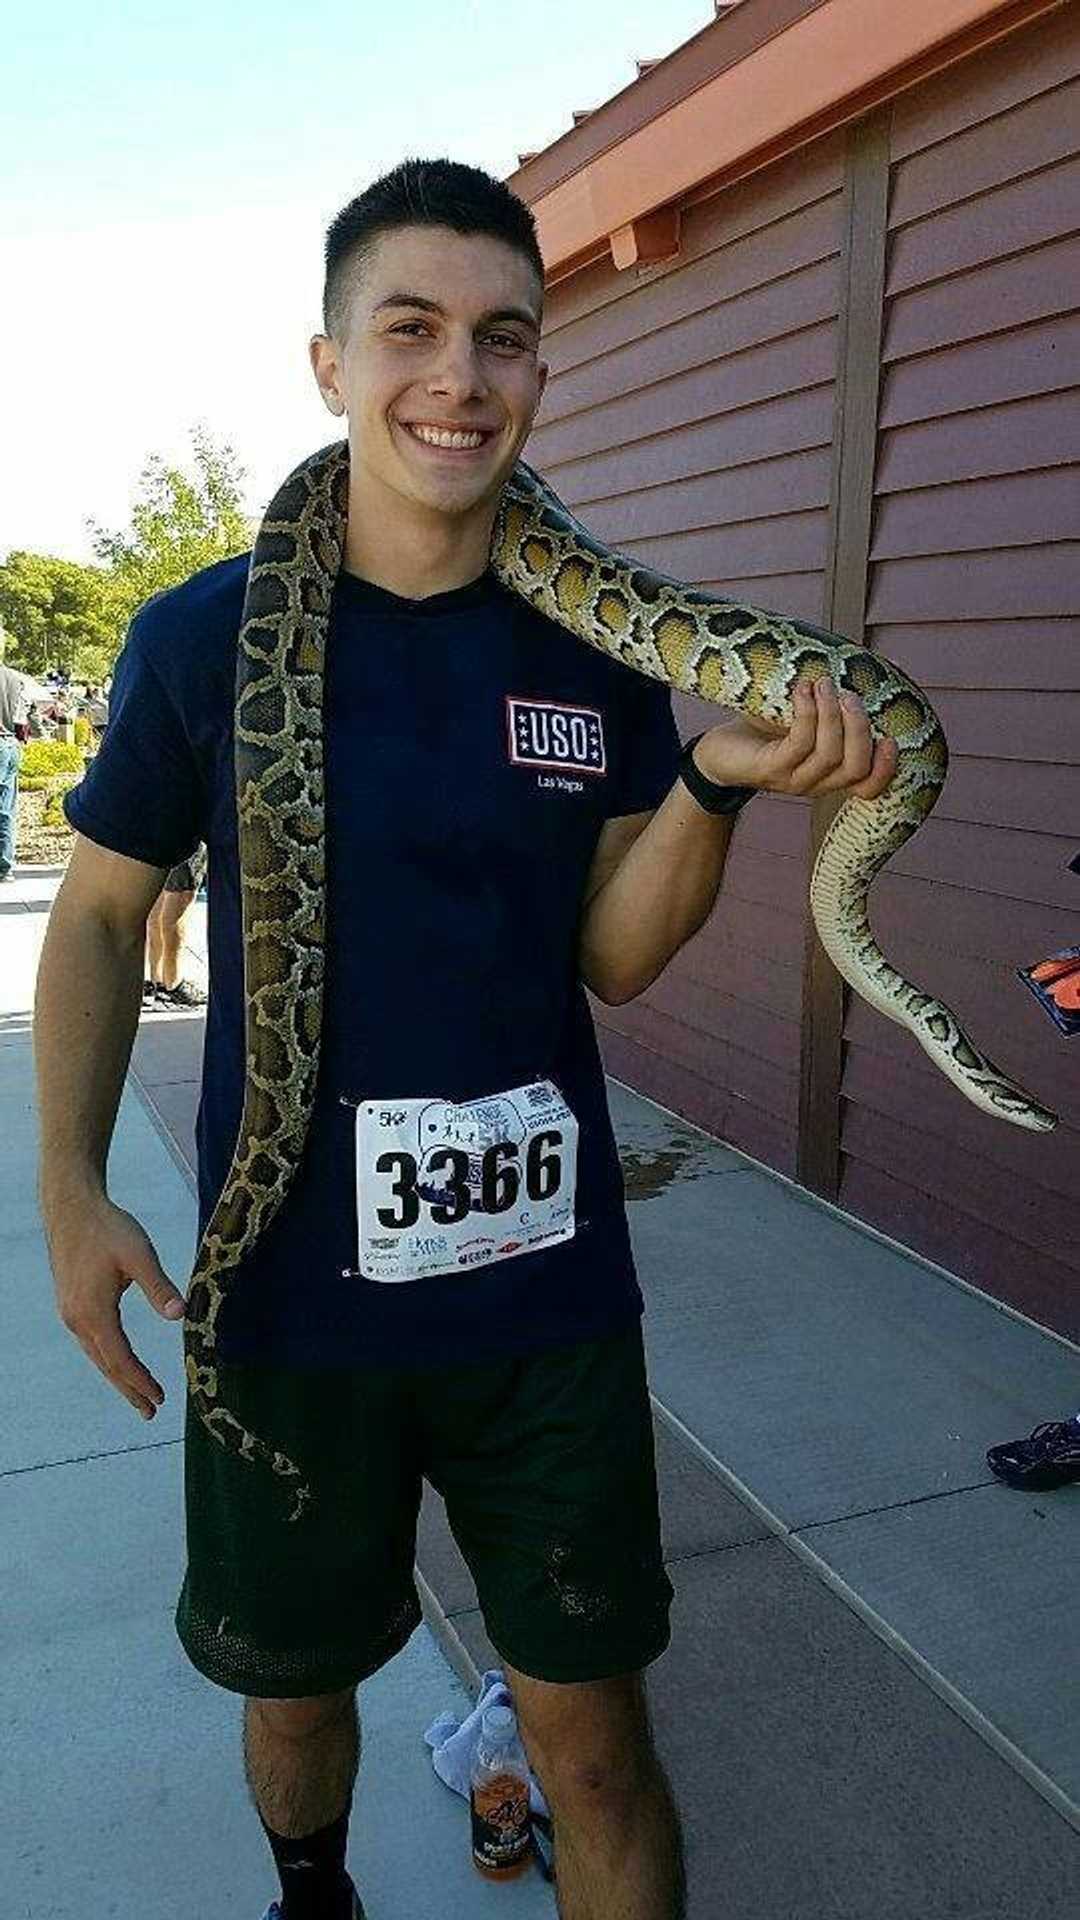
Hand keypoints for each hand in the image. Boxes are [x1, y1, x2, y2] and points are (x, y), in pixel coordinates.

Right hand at [46, 1190, 186, 1420]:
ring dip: (118, 1376)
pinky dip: (108, 1358)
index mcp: (94, 1312)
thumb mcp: (139, 1254)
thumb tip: (180, 1316)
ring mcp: (71, 1312)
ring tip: (138, 1394)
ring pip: (97, 1355)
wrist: (72, 1207)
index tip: (159, 1399)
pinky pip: (92, 1342)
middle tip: (151, 1411)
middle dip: (129, 1389)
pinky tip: (119, 1361)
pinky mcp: (72, 1304)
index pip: (120, 1359)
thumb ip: (159, 1286)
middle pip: (106, 1365)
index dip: (140, 1381)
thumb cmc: (108, 1228)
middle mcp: (77, 1319)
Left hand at [693, 677, 897, 799]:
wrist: (719, 750)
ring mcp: (793, 779)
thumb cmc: (767, 729)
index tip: (892, 738)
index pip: (868, 787)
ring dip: (831, 715)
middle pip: (854, 768)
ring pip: (828, 755)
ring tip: (823, 684)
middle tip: (849, 694)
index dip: (886, 768)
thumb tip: (884, 664)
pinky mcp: (770, 769)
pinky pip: (798, 744)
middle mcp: (816, 783)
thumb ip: (838, 701)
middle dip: (859, 728)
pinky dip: (806, 714)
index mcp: (830, 774)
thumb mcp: (807, 715)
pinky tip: (802, 691)